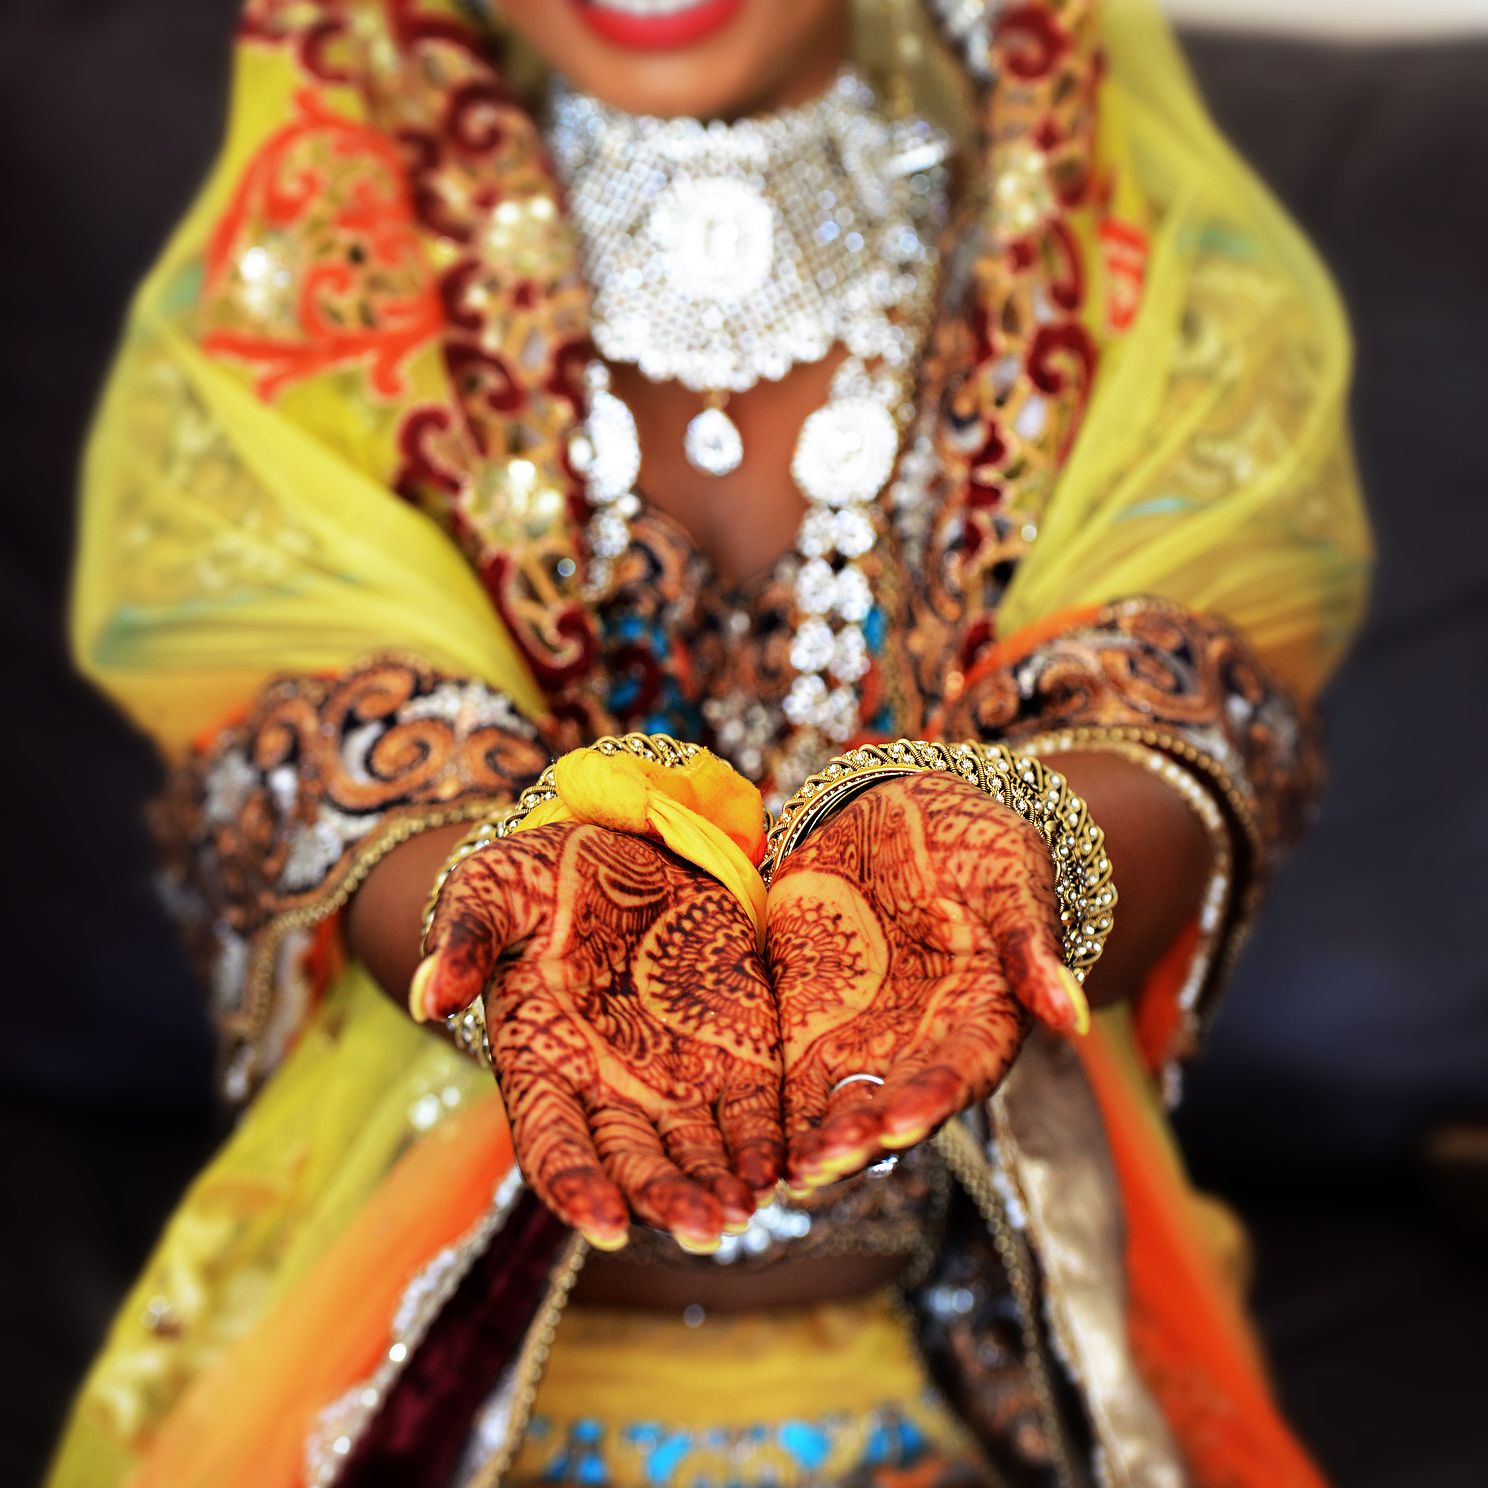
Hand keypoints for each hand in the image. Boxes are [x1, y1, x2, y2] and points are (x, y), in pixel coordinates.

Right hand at [418, 823, 781, 1251]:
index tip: (608, 1227)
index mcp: (542, 1066)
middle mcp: (608, 1089)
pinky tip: (782, 1170)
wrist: (621, 842)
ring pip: (698, 1154)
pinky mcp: (734, 1049)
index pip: (554, 1149)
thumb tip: (431, 996)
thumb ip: (464, 940)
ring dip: (722, 1188)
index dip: (578, 1190)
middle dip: (669, 1201)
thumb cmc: (542, 874)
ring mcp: (675, 1076)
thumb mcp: (491, 889)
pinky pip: (753, 1111)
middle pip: (636, 1166)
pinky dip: (766, 1143)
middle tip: (705, 1229)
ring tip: (747, 1211)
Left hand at [767, 771, 1075, 1189]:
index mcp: (981, 1019)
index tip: (901, 1120)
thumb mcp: (1013, 880)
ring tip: (784, 1167)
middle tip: (823, 1161)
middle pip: (891, 1107)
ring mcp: (861, 1038)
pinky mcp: (807, 1020)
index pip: (959, 1071)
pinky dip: (770, 1109)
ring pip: (836, 1107)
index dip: (930, 1098)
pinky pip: (785, 1073)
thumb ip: (1030, 947)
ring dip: (812, 1141)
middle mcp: (921, 1045)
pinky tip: (744, 1138)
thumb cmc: (979, 848)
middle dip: (858, 1139)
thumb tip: (1072, 1015)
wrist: (909, 815)